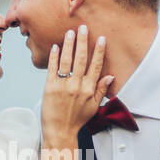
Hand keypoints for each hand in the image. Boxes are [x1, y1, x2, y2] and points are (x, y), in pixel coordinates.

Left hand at [41, 25, 111, 142]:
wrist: (60, 131)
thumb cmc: (76, 120)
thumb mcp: (94, 107)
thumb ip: (101, 90)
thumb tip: (110, 76)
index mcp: (89, 89)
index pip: (95, 65)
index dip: (99, 51)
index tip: (101, 38)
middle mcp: (77, 85)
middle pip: (81, 59)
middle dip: (83, 41)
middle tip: (83, 27)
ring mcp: (63, 86)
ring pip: (67, 60)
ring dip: (69, 44)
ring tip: (70, 32)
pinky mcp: (49, 87)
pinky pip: (52, 68)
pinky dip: (54, 56)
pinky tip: (56, 46)